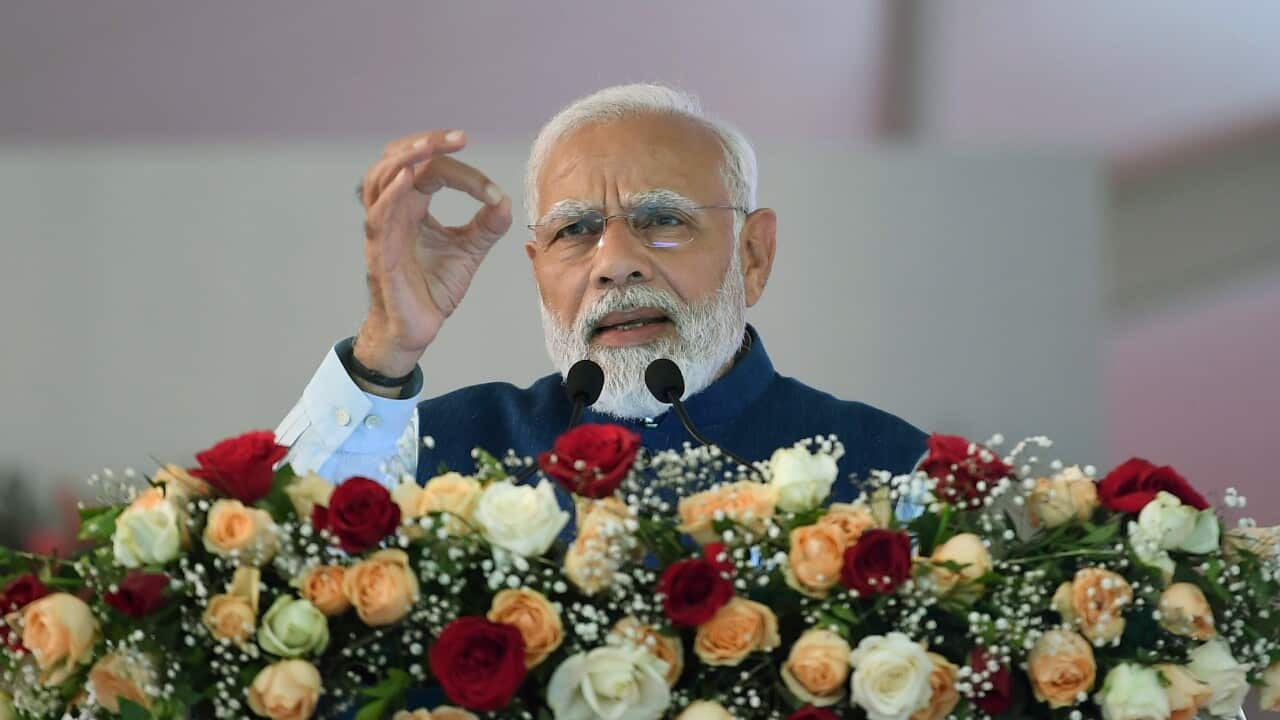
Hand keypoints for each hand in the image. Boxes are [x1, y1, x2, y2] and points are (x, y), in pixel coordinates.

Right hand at [354, 130, 512, 376]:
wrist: (416, 329)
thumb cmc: (432, 289)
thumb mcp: (468, 252)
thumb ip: (486, 227)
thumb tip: (506, 202)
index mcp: (412, 207)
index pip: (430, 171)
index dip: (462, 171)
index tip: (492, 191)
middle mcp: (392, 211)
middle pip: (396, 160)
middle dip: (425, 143)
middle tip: (459, 138)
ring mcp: (382, 231)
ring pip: (379, 180)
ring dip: (404, 158)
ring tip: (429, 146)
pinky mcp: (381, 254)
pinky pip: (378, 217)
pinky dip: (389, 195)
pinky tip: (406, 178)